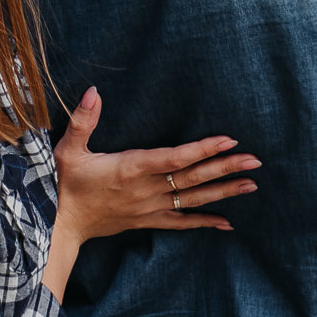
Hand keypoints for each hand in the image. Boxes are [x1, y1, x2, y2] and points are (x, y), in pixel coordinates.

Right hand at [53, 87, 258, 245]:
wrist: (60, 225)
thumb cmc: (64, 184)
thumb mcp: (68, 150)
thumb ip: (83, 120)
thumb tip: (93, 91)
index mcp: (131, 167)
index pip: (175, 157)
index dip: (203, 149)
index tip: (229, 140)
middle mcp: (146, 189)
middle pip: (193, 178)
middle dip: (225, 167)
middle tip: (256, 160)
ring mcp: (149, 208)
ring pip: (193, 200)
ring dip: (223, 191)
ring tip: (251, 184)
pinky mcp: (147, 221)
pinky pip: (181, 223)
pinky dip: (205, 222)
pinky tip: (227, 222)